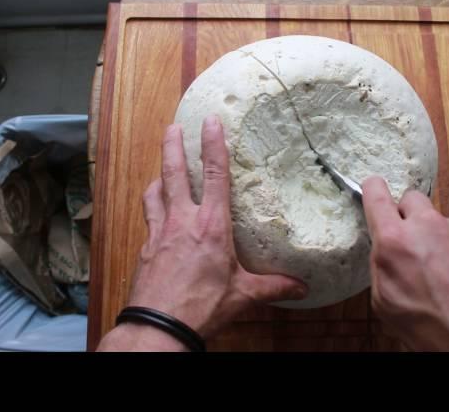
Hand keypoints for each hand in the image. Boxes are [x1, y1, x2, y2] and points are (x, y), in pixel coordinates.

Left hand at [98, 115, 307, 350]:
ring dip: (159, 174)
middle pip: (174, 172)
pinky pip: (148, 216)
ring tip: (162, 167)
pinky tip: (156, 209)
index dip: (213, 145)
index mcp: (211, 226)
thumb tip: (302, 288)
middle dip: (173, 146)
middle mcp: (182, 221)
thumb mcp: (243, 295)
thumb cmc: (202, 306)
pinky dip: (152, 205)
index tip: (211, 122)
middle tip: (173, 127)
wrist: (159, 326)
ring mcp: (160, 232)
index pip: (214, 175)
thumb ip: (273, 287)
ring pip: (155, 191)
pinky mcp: (146, 246)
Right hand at [361, 176, 448, 351]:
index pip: (376, 194)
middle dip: (408, 217)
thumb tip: (385, 250)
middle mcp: (428, 226)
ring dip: (437, 237)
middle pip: (411, 199)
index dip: (373, 189)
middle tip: (412, 243)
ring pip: (440, 220)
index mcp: (395, 241)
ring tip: (444, 272)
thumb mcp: (385, 302)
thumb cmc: (435, 328)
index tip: (373, 188)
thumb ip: (382, 265)